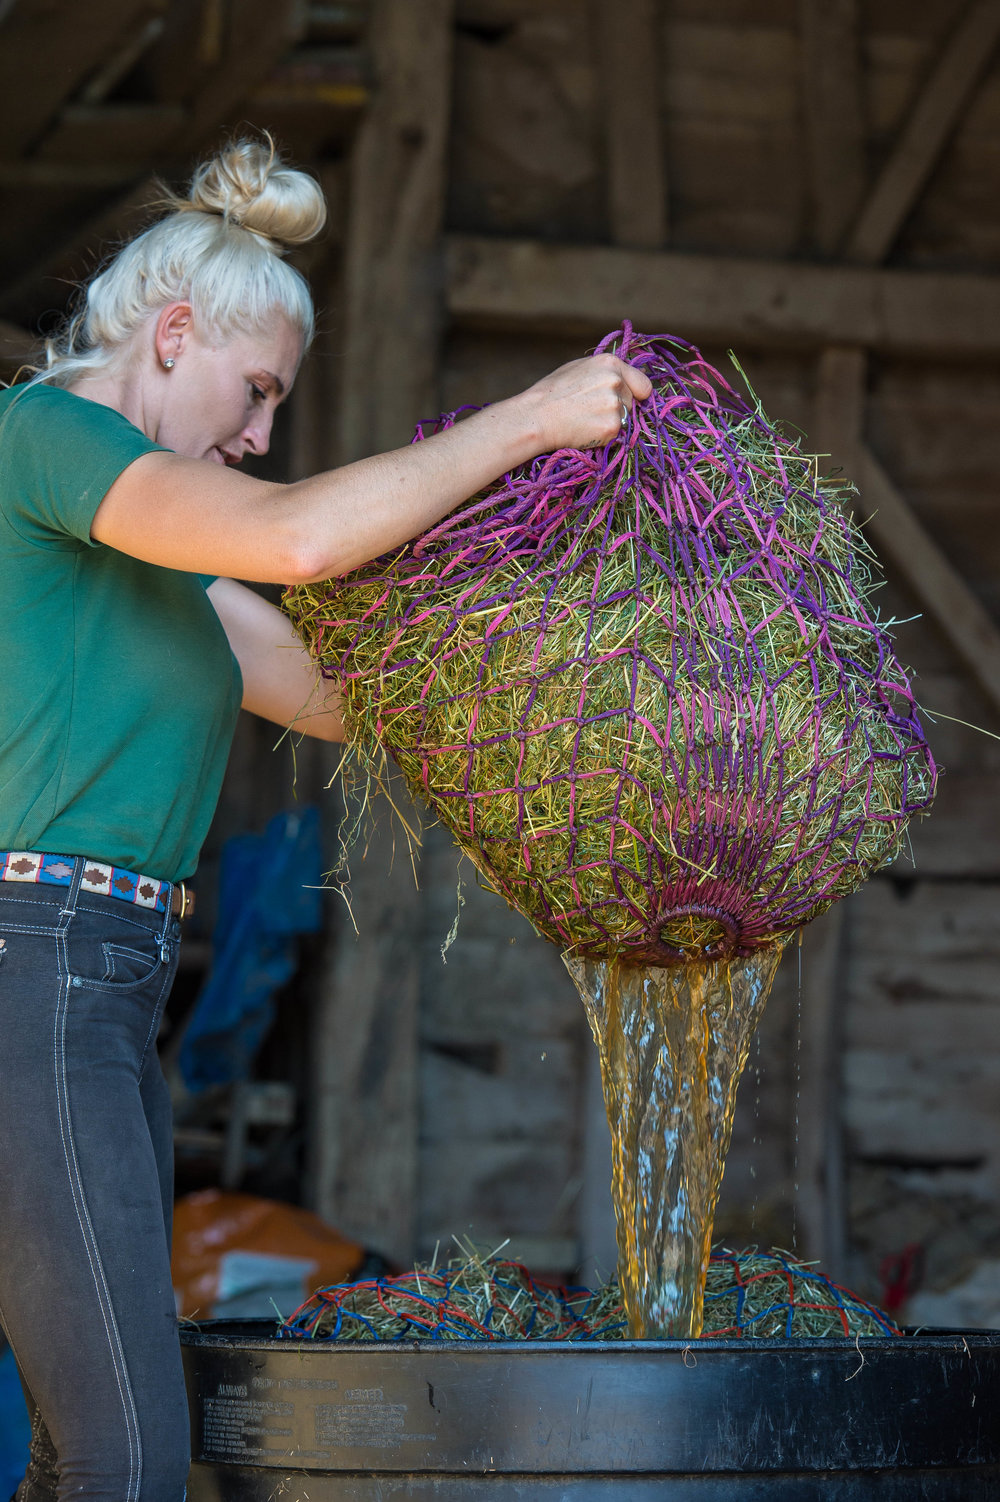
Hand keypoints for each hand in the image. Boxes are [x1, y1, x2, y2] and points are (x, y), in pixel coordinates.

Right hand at [517, 353, 653, 452]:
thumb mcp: (579, 368)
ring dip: (610, 422)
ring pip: (624, 419)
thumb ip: (604, 372)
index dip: (636, 393)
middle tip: (591, 411)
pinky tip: (584, 429)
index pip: (642, 383)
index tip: (629, 400)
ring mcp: (615, 405)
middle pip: (631, 402)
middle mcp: (616, 381)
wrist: (536, 417)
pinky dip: (603, 435)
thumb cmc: (552, 393)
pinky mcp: (611, 427)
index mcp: (610, 363)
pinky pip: (616, 435)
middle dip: (617, 407)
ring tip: (585, 419)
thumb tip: (622, 379)